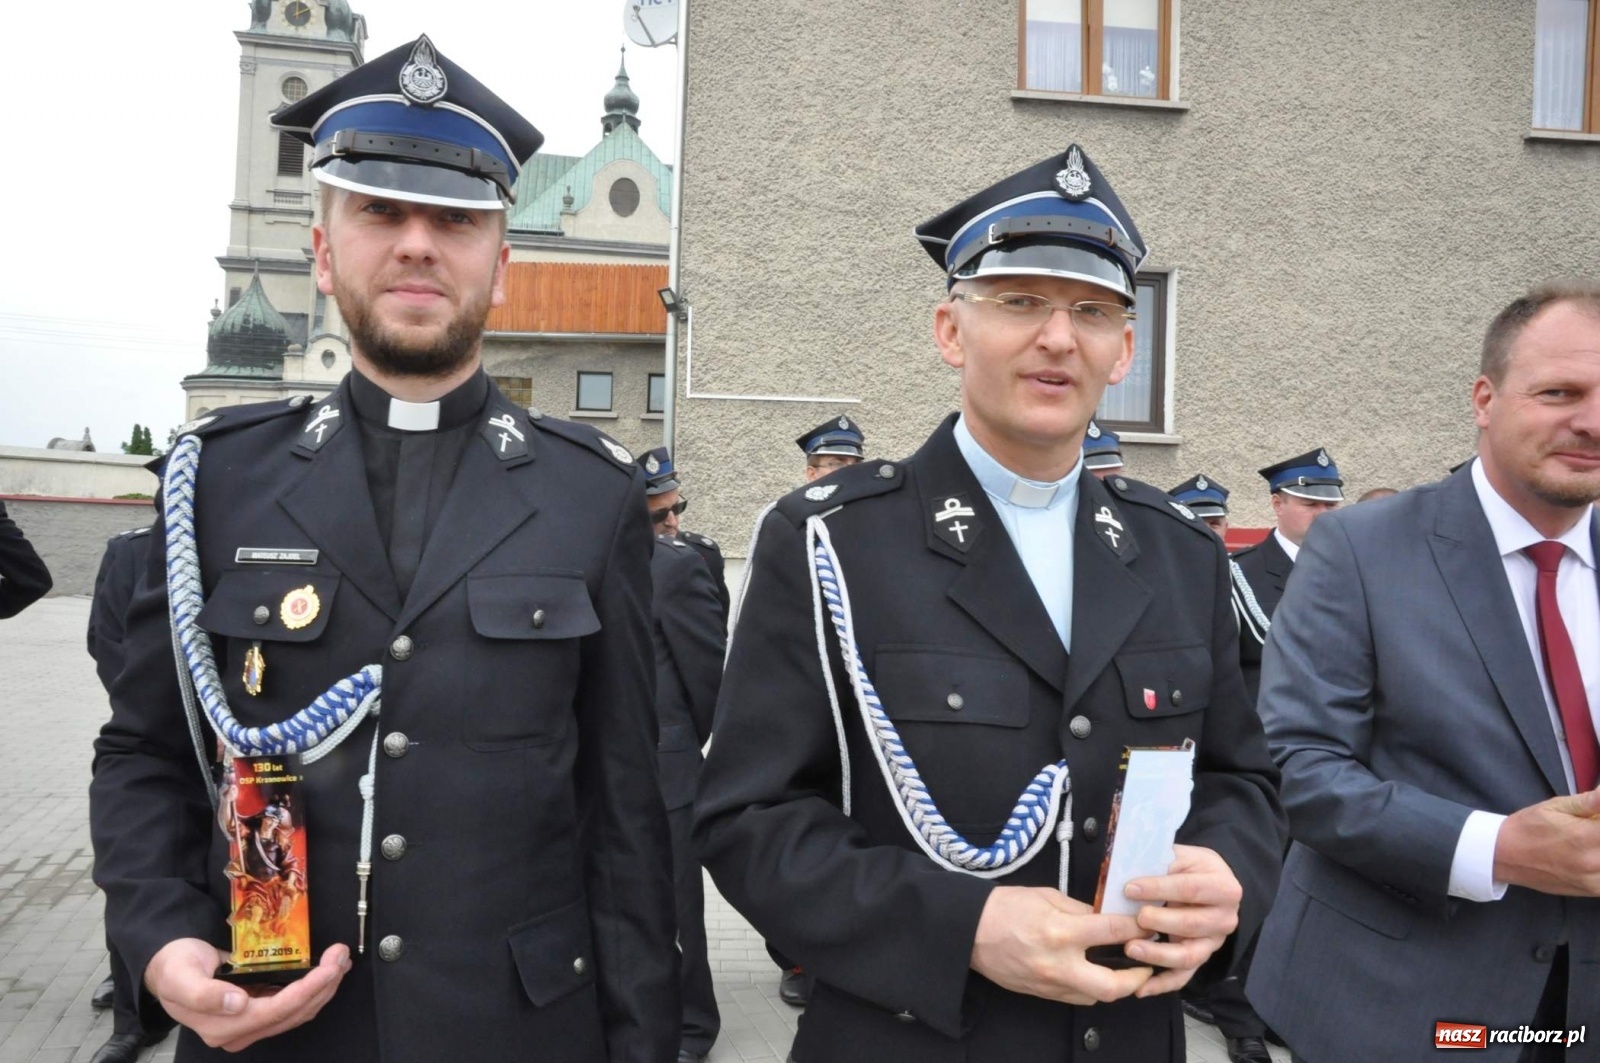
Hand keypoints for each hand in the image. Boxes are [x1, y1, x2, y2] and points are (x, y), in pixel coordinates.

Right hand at [145, 938, 350, 1050]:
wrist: (167, 967)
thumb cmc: (173, 968)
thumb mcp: (181, 976)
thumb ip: (204, 994)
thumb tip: (237, 1004)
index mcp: (221, 1026)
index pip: (276, 1012)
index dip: (306, 991)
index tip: (328, 968)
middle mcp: (238, 1031)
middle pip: (293, 1013)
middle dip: (323, 985)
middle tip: (341, 955)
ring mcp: (249, 1024)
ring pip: (297, 1011)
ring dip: (323, 987)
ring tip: (340, 960)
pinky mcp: (257, 1012)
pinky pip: (292, 1005)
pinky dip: (313, 988)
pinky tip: (326, 971)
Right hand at [970, 886, 1152, 1005]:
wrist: (969, 931)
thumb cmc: (1005, 907)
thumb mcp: (1047, 896)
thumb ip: (1080, 909)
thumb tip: (1107, 917)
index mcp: (1061, 932)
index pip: (1112, 932)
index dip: (1137, 928)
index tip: (1149, 924)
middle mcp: (1058, 964)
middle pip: (1113, 986)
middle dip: (1137, 978)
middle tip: (1146, 964)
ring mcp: (1050, 984)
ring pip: (1096, 997)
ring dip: (1114, 985)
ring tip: (1121, 968)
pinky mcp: (1042, 994)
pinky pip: (1075, 997)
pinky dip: (1090, 987)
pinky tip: (1092, 973)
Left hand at [1121, 844, 1240, 997]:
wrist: (1211, 884)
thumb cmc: (1190, 869)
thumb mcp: (1182, 856)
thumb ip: (1161, 861)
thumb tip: (1126, 866)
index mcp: (1224, 887)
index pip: (1190, 888)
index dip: (1160, 889)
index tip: (1130, 888)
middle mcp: (1225, 918)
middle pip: (1193, 924)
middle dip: (1161, 922)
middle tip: (1136, 918)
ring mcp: (1214, 942)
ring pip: (1189, 955)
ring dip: (1159, 955)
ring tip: (1131, 949)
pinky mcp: (1200, 959)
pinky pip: (1183, 977)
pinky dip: (1162, 985)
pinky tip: (1140, 988)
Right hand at [1493, 788, 1599, 895]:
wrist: (1504, 856)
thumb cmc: (1529, 827)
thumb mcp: (1555, 807)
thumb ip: (1589, 802)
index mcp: (1586, 837)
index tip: (1596, 818)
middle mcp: (1594, 862)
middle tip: (1592, 827)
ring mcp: (1593, 881)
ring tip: (1592, 841)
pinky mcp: (1591, 891)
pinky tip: (1592, 856)